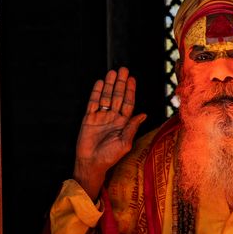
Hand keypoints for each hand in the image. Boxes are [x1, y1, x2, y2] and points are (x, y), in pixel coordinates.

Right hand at [73, 67, 146, 198]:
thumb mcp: (124, 143)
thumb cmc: (110, 156)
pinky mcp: (89, 118)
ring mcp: (101, 116)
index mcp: (123, 123)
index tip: (132, 79)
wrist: (91, 163)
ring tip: (113, 72)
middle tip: (124, 69)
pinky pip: (93, 102)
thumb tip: (143, 114)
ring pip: (106, 97)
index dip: (130, 91)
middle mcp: (113, 117)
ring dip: (110, 85)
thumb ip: (132, 128)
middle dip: (121, 83)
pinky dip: (96, 92)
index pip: (128, 103)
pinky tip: (100, 83)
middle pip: (118, 96)